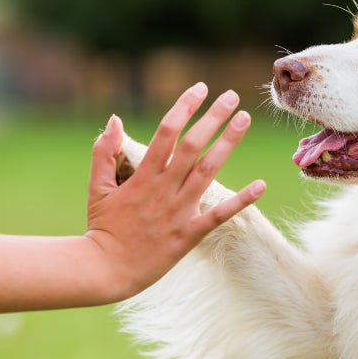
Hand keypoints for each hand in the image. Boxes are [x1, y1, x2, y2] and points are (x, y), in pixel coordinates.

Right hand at [84, 83, 265, 299]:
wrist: (105, 270)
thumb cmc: (101, 227)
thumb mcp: (96, 187)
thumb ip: (104, 152)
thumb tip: (115, 119)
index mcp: (142, 176)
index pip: (166, 133)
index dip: (184, 107)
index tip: (200, 89)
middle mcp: (163, 190)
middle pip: (192, 146)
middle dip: (213, 118)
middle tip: (232, 96)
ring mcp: (178, 212)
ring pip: (208, 171)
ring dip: (228, 144)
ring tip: (244, 119)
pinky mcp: (189, 235)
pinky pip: (219, 215)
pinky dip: (240, 200)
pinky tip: (260, 185)